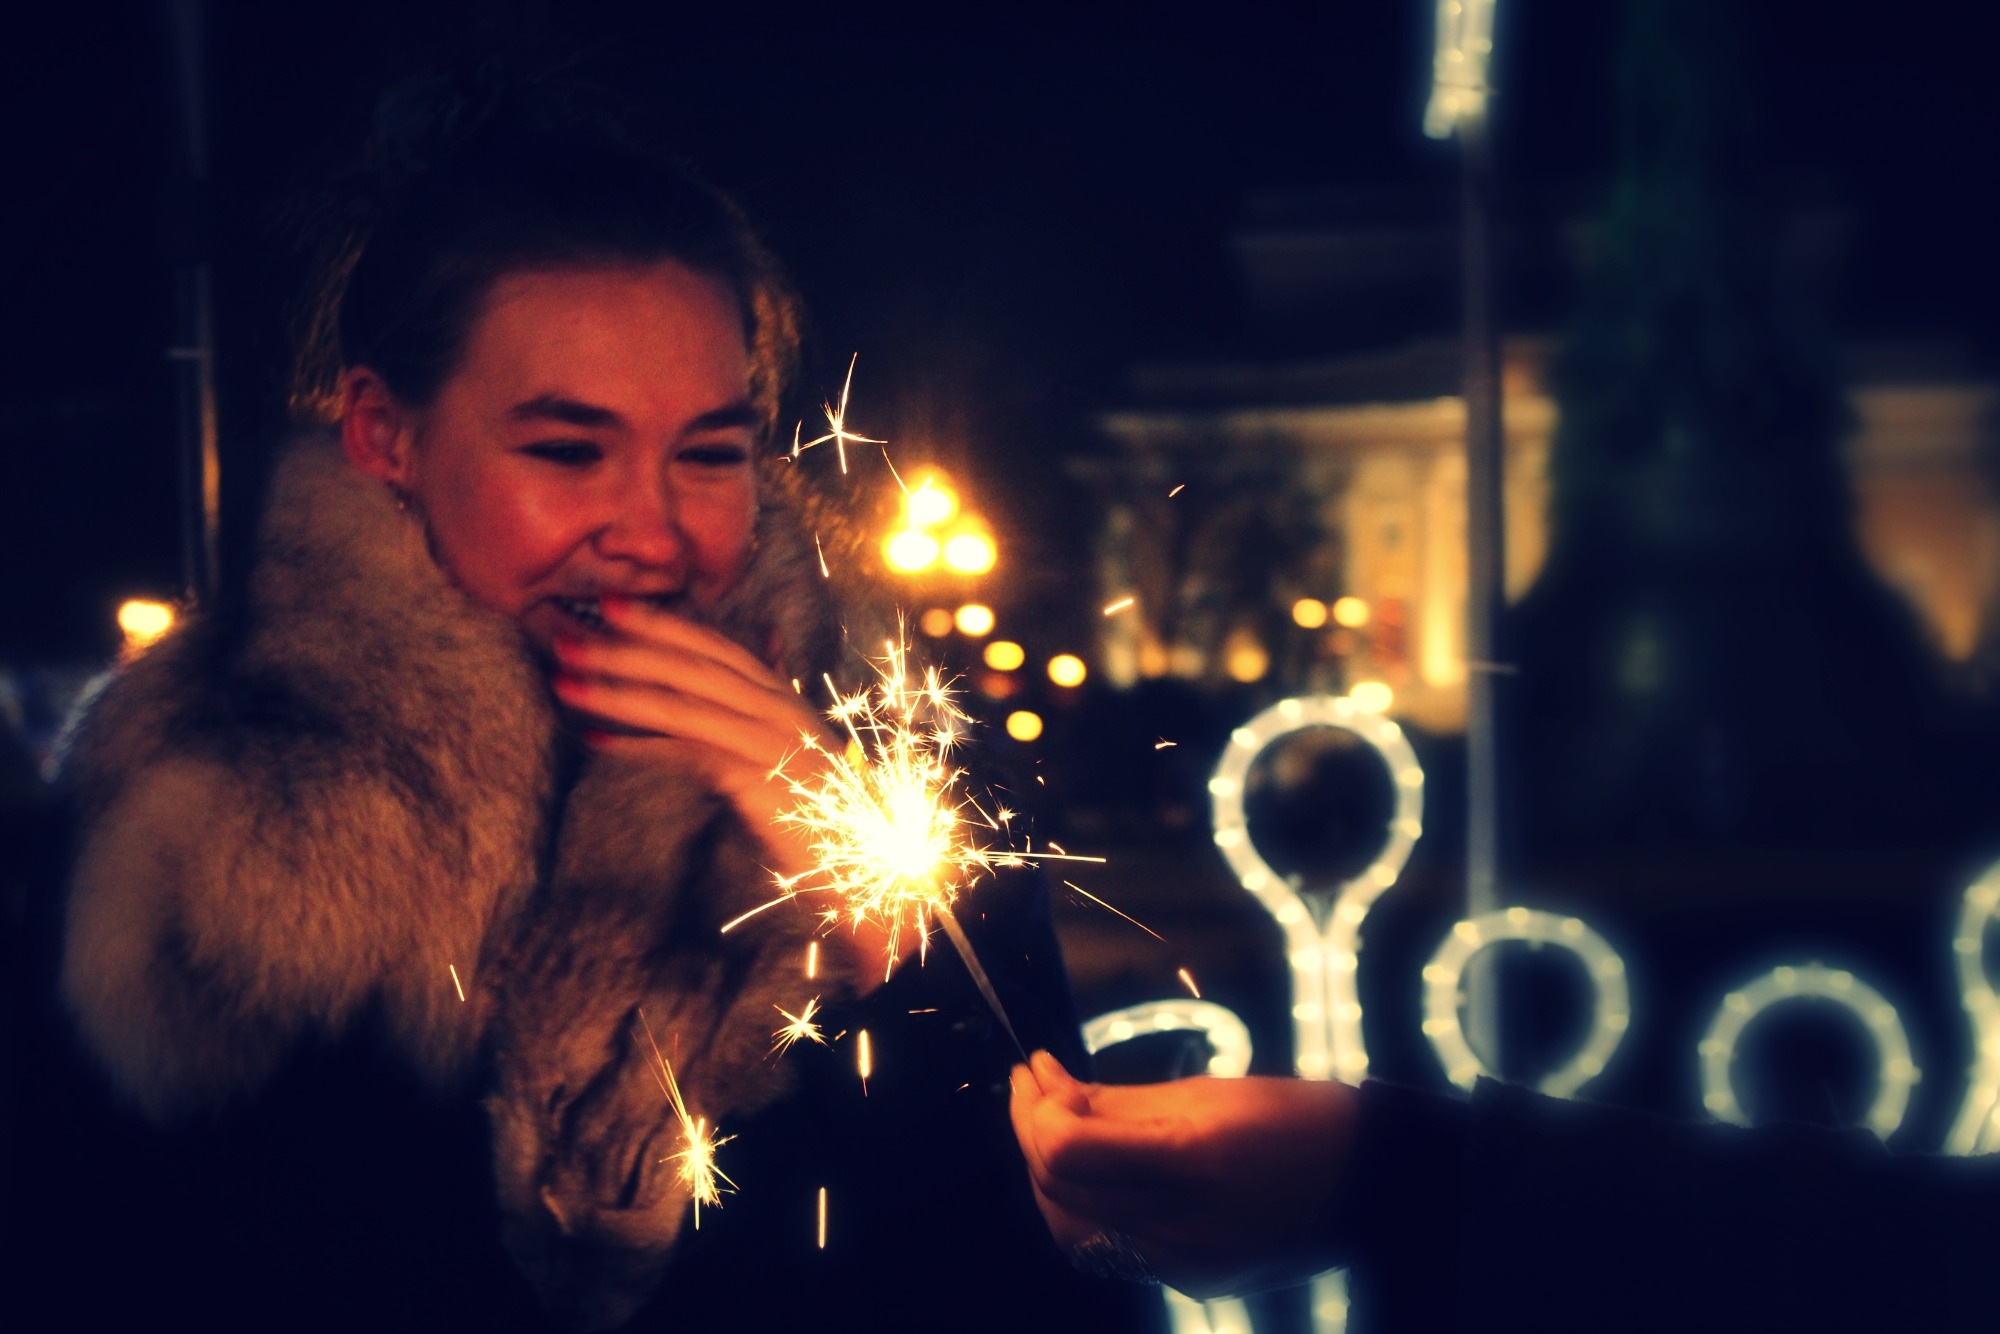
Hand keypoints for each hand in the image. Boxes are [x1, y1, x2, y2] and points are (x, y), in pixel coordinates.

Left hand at [548, 596, 896, 979]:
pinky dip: (637, 746)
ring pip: (685, 704)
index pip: (719, 649)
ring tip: (564, 682)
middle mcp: (782, 711)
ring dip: (617, 690)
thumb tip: (751, 668)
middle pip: (695, 666)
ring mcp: (774, 742)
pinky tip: (595, 741)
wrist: (875, 873)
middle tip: (566, 635)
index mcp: (786, 701)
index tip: (615, 607)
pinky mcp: (763, 780)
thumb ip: (770, 713)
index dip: (665, 625)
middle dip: (627, 647)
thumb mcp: (798, 758)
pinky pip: (688, 753)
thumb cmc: (829, 824)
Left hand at [1009, 1050, 1356, 1298]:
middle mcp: (1185, 1227)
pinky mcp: (1193, 1283)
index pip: (1067, 1151)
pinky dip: (1086, 1205)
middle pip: (1060, 1191)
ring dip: (1047, 1176)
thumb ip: (1118, 1101)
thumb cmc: (1298, 1120)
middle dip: (1028, 1133)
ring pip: (1073, 1231)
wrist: (1373, 1185)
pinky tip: (1090, 1165)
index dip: (1034, 1109)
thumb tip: (1051, 1090)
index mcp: (1195, 1162)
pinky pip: (1113, 1249)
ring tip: (1048, 1123)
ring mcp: (1187, 1266)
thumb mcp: (1207, 1094)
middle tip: (1030, 1086)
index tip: (1034, 1067)